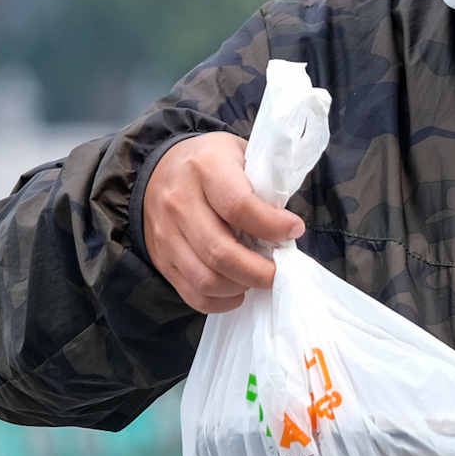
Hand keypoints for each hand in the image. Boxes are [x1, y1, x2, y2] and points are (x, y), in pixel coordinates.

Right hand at [142, 132, 304, 311]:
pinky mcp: (161, 259)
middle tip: (278, 270)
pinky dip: (221, 301)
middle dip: (259, 271)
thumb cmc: (211, 163)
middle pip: (221, 252)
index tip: (294, 230)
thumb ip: (263, 186)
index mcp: (205, 168)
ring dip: (240, 287)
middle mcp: (179, 202)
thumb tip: (288, 229)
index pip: (238, 206)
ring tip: (256, 277)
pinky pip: (192, 294)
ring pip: (206, 280)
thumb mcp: (239, 155)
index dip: (272, 226)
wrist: (161, 169)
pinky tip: (237, 288)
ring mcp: (166, 234)